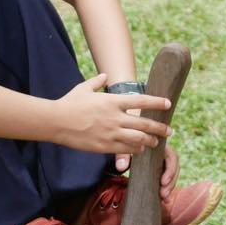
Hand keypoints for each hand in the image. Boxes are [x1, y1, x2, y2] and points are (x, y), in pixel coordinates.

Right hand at [53, 74, 170, 155]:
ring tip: (156, 142)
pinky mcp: (104, 146)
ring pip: (138, 139)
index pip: (141, 100)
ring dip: (150, 141)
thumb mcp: (83, 88)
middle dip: (160, 128)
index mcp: (112, 101)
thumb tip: (105, 75)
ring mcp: (110, 133)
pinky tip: (140, 149)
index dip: (156, 102)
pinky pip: (126, 149)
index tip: (168, 103)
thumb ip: (97, 81)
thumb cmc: (69, 103)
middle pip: (145, 123)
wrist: (56, 122)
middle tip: (169, 130)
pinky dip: (136, 149)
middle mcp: (115, 117)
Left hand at [115, 142, 179, 199]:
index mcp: (160, 147)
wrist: (126, 147)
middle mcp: (165, 155)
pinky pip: (167, 181)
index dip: (171, 170)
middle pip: (174, 169)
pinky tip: (164, 201)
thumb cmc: (127, 147)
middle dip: (171, 183)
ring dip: (169, 188)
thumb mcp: (125, 149)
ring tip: (164, 199)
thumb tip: (121, 167)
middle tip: (163, 194)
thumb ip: (123, 156)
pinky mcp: (161, 171)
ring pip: (172, 176)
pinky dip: (166, 191)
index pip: (172, 156)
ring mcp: (164, 163)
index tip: (163, 182)